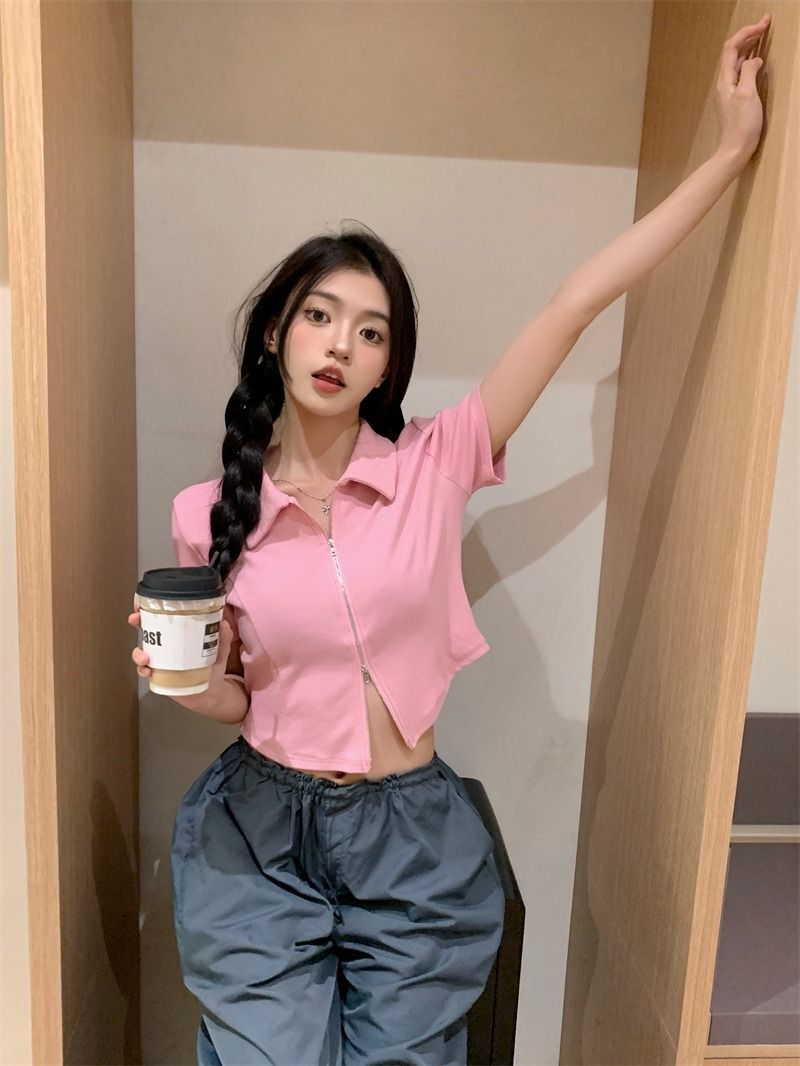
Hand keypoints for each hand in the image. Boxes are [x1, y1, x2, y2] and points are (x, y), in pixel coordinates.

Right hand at [129, 598, 236, 712]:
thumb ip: (223, 637)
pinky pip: (145, 672)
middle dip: (137, 623)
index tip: (142, 604)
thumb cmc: (212, 666)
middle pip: (146, 630)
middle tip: (135, 620)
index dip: (149, 608)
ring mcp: (159, 661)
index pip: (162, 617)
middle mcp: (165, 646)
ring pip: (141, 653)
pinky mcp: (158, 677)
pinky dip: (143, 671)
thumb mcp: (220, 649)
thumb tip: (223, 623)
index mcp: (178, 634)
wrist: (210, 693)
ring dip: (138, 653)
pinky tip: (149, 672)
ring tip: (146, 658)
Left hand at [714, 14, 769, 163]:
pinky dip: (749, 60)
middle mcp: (724, 83)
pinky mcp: (736, 98)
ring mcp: (729, 91)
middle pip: (733, 52)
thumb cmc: (741, 125)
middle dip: (748, 35)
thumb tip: (754, 60)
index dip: (746, 32)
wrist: (735, 150)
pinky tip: (757, 61)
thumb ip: (749, 72)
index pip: (731, 47)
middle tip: (765, 24)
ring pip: (737, 61)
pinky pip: (741, 72)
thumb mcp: (747, 94)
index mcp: (725, 80)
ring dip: (749, 46)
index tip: (762, 24)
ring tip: (761, 36)